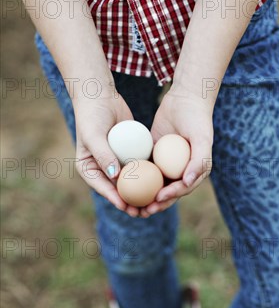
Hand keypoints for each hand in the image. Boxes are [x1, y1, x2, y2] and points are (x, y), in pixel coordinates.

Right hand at [74, 94, 143, 216]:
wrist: (100, 95)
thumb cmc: (92, 115)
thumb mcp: (94, 135)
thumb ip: (103, 155)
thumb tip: (115, 176)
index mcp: (89, 169)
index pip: (102, 188)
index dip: (115, 199)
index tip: (126, 206)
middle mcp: (102, 169)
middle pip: (117, 190)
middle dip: (130, 203)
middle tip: (142, 212)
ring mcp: (117, 163)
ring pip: (131, 183)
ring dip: (142, 194)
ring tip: (153, 204)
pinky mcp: (130, 155)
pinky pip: (140, 169)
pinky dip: (149, 177)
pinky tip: (161, 185)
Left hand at [139, 85, 213, 217]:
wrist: (186, 98)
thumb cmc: (197, 119)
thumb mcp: (202, 139)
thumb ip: (199, 161)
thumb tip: (188, 182)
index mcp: (195, 172)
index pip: (181, 189)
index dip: (169, 197)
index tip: (157, 199)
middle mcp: (182, 171)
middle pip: (167, 192)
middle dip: (155, 204)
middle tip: (142, 210)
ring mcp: (167, 164)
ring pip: (154, 184)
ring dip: (144, 196)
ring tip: (132, 204)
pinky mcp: (155, 155)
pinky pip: (145, 168)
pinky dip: (136, 177)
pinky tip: (124, 182)